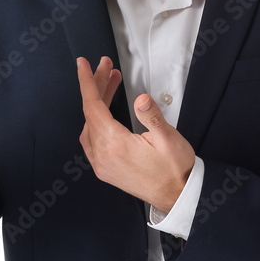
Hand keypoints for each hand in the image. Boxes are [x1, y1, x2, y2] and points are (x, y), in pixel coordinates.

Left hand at [77, 56, 194, 212]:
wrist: (177, 197)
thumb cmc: (174, 170)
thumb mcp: (168, 139)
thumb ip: (152, 116)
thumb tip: (141, 99)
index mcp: (115, 145)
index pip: (93, 106)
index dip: (87, 82)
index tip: (83, 64)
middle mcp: (102, 155)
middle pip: (91, 113)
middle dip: (97, 86)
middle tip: (107, 67)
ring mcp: (101, 164)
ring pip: (91, 125)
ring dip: (98, 102)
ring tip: (110, 83)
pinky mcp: (105, 169)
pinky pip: (93, 139)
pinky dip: (97, 119)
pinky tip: (106, 109)